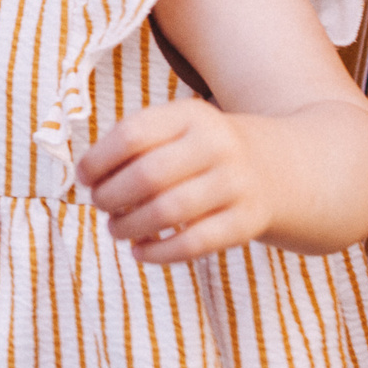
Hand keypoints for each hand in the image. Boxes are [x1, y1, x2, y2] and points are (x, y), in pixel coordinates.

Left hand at [77, 99, 270, 264]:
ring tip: (116, 229)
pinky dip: (158, 253)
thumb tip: (89, 175)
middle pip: (147, 176)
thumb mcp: (181, 127)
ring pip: (167, 212)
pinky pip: (193, 244)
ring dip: (129, 227)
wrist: (282, 167)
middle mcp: (217, 145)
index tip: (84, 177)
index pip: (132, 135)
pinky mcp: (247, 222)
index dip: (98, 159)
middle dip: (111, 196)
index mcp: (192, 114)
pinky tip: (140, 252)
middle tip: (100, 205)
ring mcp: (236, 184)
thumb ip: (138, 143)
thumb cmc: (207, 150)